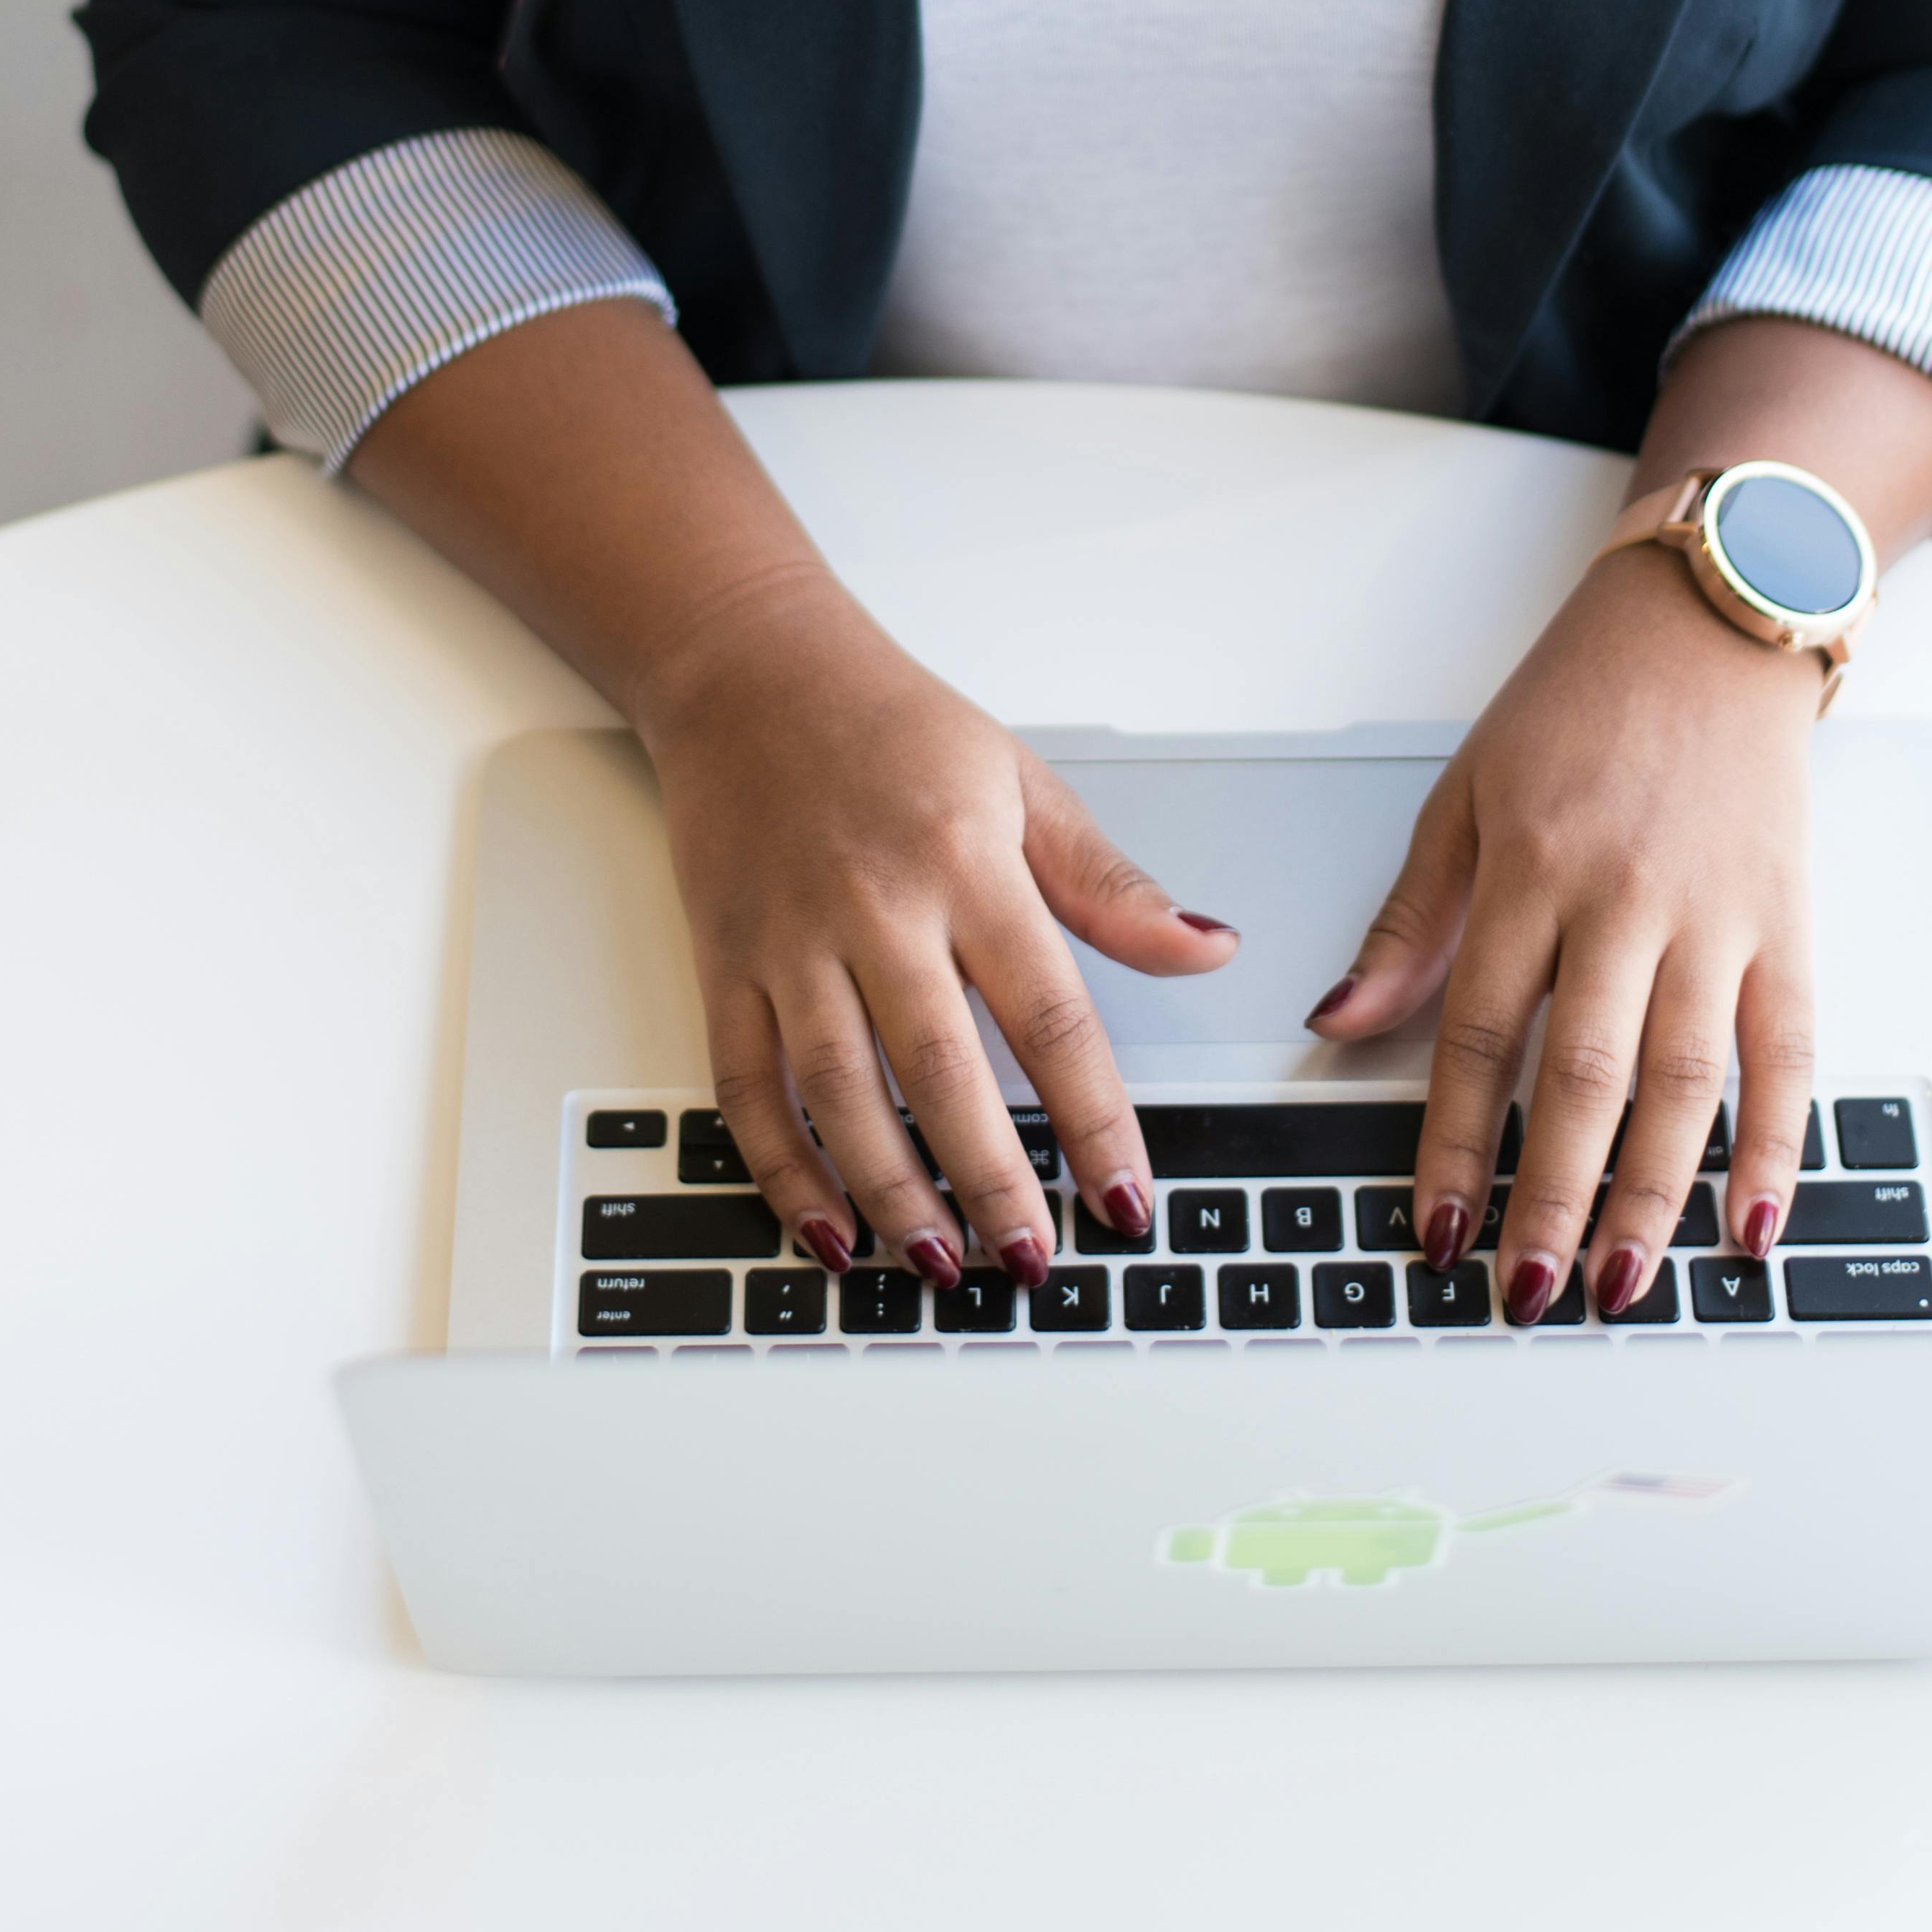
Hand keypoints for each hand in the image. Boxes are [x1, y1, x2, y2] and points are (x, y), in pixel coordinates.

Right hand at [633, 569, 1237, 1286]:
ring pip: (839, 1092)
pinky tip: (826, 1228)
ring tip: (941, 1262)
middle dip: (991, 1179)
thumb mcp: (1022, 783)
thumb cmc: (892, 726)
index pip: (1048, 1012)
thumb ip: (1109, 886)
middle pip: (940, 1069)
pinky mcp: (722, 959)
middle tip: (1033, 1260)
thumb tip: (1209, 948)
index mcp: (965, 863)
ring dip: (890, 1192)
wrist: (748, 669)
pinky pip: (745, 1084)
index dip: (1094, 1117)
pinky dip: (782, 1167)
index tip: (1125, 1196)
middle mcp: (874, 906)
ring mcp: (788, 939)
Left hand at [1307, 543, 1819, 1320]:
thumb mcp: (1464, 794)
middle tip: (1528, 1291)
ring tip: (1625, 1283)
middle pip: (1586, 1074)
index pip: (1482, 1031)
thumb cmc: (1579, 704)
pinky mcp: (1789, 920)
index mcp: (1532, 864)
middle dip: (1555, 1198)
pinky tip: (1754, 1223)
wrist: (1709, 625)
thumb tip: (1340, 1022)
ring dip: (1656, 1194)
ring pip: (1686, 1078)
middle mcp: (1627, 896)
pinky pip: (1788, 1050)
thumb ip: (1410, 922)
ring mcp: (1717, 913)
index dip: (1457, 1141)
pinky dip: (1777, 1143)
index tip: (1438, 1226)